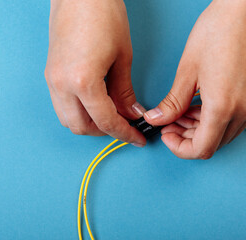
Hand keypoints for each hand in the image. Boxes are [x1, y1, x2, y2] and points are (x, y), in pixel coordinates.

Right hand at [45, 0, 146, 145]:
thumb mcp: (122, 57)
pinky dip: (77, 111)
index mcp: (82, 81)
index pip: (104, 120)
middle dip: (104, 131)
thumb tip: (130, 113)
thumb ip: (124, 91)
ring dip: (88, 123)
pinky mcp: (50, 75)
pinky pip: (61, 105)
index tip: (136, 138)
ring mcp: (52, 81)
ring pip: (67, 119)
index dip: (123, 133)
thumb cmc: (103, 15)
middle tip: (123, 126)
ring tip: (108, 115)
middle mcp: (62, 86)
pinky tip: (92, 103)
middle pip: (80, 127)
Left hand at [144, 0, 245, 158]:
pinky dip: (210, 120)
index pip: (200, 149)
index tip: (165, 135)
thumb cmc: (219, 32)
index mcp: (223, 107)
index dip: (178, 148)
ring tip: (179, 112)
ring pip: (220, 134)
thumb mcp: (188, 71)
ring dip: (197, 129)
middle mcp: (242, 111)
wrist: (244, 12)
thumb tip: (156, 119)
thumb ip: (172, 102)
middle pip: (210, 144)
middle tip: (168, 123)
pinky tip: (196, 105)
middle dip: (185, 138)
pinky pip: (230, 121)